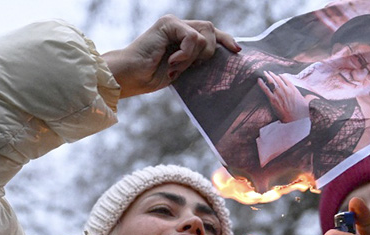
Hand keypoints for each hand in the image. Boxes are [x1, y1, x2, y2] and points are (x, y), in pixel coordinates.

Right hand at [104, 16, 239, 97]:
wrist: (132, 76)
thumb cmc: (153, 76)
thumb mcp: (184, 68)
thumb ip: (198, 58)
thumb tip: (222, 56)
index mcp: (183, 36)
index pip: (211, 33)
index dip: (226, 40)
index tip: (237, 51)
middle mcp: (179, 26)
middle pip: (211, 30)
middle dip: (208, 52)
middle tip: (190, 67)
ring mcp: (174, 23)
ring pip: (203, 36)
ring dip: (193, 57)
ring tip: (175, 66)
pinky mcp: (169, 23)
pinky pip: (192, 38)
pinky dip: (186, 54)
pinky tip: (172, 62)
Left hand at [259, 72, 310, 122]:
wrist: (294, 120)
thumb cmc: (301, 113)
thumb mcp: (307, 103)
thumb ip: (309, 98)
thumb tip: (312, 96)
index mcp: (293, 89)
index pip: (286, 79)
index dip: (282, 76)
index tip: (279, 75)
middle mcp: (286, 90)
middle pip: (278, 79)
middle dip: (273, 75)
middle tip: (269, 72)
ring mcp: (279, 94)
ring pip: (272, 82)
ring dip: (267, 76)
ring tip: (264, 73)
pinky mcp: (273, 100)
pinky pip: (266, 90)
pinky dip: (261, 84)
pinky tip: (259, 80)